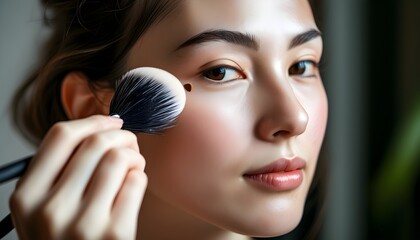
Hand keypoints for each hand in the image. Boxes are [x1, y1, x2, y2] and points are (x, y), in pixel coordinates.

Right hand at [9, 115, 146, 238]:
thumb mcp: (42, 209)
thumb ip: (58, 173)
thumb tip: (99, 129)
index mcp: (27, 197)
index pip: (61, 136)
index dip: (92, 121)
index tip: (110, 121)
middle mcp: (51, 209)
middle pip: (96, 143)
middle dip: (121, 135)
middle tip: (129, 143)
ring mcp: (83, 224)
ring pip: (119, 158)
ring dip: (134, 155)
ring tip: (134, 164)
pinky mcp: (115, 234)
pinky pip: (136, 182)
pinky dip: (140, 177)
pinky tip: (134, 186)